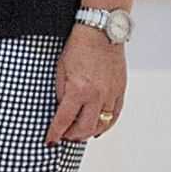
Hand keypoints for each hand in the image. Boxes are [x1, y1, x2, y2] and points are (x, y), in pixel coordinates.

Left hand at [49, 30, 125, 149]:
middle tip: (64, 136)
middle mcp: (97, 95)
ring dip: (88, 133)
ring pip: (101, 125)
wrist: (101, 31)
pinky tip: (98, 128)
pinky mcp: (120, 89)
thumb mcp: (60, 69)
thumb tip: (60, 110)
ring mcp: (111, 93)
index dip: (55, 133)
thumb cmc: (79, 46)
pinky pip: (115, 115)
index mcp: (79, 89)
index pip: (64, 120)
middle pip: (84, 128)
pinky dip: (106, 125)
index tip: (50, 140)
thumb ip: (60, 92)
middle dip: (72, 136)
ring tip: (79, 133)